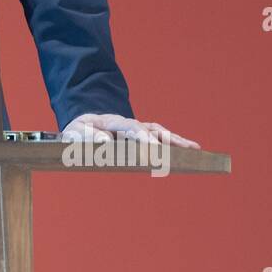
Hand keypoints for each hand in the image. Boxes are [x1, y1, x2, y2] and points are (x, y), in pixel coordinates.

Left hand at [61, 112, 199, 147]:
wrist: (81, 126)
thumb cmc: (78, 133)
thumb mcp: (75, 134)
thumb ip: (88, 137)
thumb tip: (106, 142)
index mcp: (111, 122)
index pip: (130, 127)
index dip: (143, 137)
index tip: (153, 148)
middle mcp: (128, 123)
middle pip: (151, 129)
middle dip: (167, 139)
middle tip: (184, 149)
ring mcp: (136, 129)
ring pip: (159, 133)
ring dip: (176, 140)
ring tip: (195, 149)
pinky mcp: (141, 136)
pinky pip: (160, 138)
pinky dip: (174, 143)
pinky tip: (190, 150)